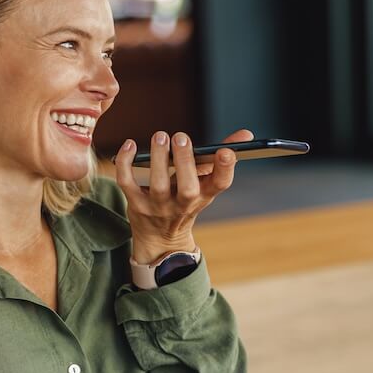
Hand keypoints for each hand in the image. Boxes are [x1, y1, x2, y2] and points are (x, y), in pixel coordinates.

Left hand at [115, 128, 252, 263]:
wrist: (160, 238)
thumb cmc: (185, 201)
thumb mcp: (205, 184)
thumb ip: (220, 158)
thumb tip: (246, 134)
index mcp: (204, 195)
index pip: (220, 185)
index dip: (225, 169)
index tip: (227, 151)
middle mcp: (183, 204)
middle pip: (187, 188)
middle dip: (185, 162)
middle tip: (181, 137)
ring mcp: (159, 207)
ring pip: (158, 185)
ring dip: (158, 159)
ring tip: (160, 136)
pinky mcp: (136, 205)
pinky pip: (128, 183)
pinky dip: (126, 163)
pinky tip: (130, 145)